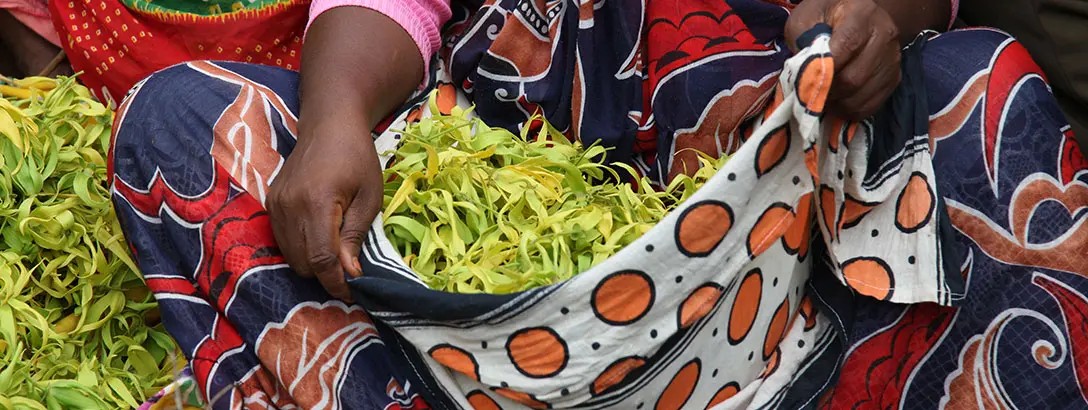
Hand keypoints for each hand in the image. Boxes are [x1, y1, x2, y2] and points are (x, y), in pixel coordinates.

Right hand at [275, 6, 428, 300]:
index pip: (321, 259)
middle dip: (325, 274)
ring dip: (311, 263)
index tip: (352, 293)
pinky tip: (319, 238)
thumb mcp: (369, 196)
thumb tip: (349, 274)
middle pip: (302, 262)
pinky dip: (300, 248)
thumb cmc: (357, 156)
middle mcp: (289, 206)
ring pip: (289, 255)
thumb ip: (355, 236)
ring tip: (336, 255)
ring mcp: (275, 204)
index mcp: (317, 203)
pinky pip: (281, 240)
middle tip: (348, 272)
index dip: (336, 282)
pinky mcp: (270, 202)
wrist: (329, 122)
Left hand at [784, 0, 901, 119]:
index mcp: (862, 14)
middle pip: (854, 78)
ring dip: (837, 104)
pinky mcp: (894, 78)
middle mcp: (884, 35)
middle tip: (810, 94)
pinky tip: (837, 101)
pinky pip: (870, 105)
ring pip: (861, 96)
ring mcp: (892, 59)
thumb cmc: (825, 17)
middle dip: (827, 91)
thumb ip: (803, 42)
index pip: (846, 46)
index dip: (824, 70)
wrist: (855, 17)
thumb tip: (805, 73)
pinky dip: (849, 110)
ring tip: (821, 97)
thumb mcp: (805, 19)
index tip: (806, 80)